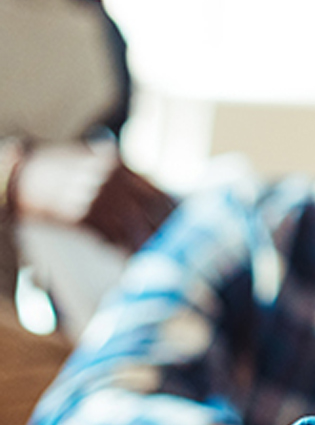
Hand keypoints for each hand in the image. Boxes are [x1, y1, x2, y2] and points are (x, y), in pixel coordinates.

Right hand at [13, 142, 173, 250]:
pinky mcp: (81, 214)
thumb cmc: (56, 170)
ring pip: (134, 227)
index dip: (174, 215)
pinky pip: (110, 236)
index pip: (158, 193)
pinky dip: (121, 249)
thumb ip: (121, 177)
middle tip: (179, 251)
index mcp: (118, 165)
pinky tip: (129, 258)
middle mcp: (112, 179)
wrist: (19, 174)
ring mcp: (97, 196)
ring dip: (147, 245)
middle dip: (167, 232)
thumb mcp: (92, 163)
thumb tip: (152, 200)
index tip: (185, 230)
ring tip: (159, 261)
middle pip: (152, 211)